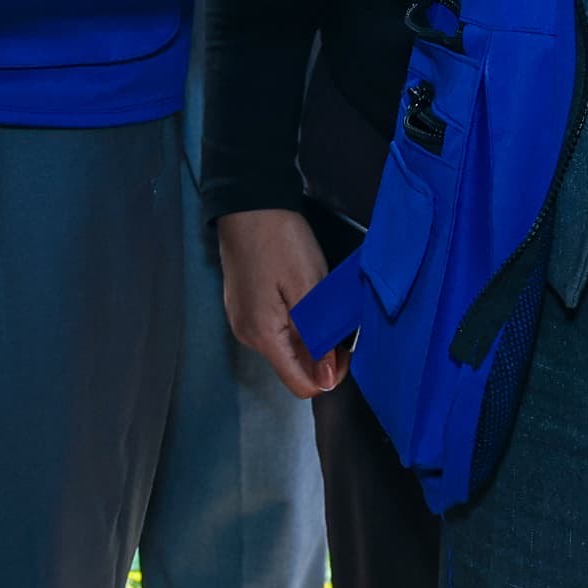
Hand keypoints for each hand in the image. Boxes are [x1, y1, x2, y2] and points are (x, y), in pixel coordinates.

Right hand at [213, 208, 349, 399]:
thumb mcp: (307, 287)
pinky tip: (300, 295)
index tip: (345, 345)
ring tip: (318, 302)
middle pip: (293, 365)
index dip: (329, 374)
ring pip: (285, 347)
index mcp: (262, 335)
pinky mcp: (243, 306)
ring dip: (308, 335)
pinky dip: (293, 322)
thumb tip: (325, 382)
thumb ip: (316, 338)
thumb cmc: (280, 241)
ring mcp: (242, 320)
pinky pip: (274, 329)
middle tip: (335, 316)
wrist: (248, 203)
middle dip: (320, 352)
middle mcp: (247, 335)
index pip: (301, 384)